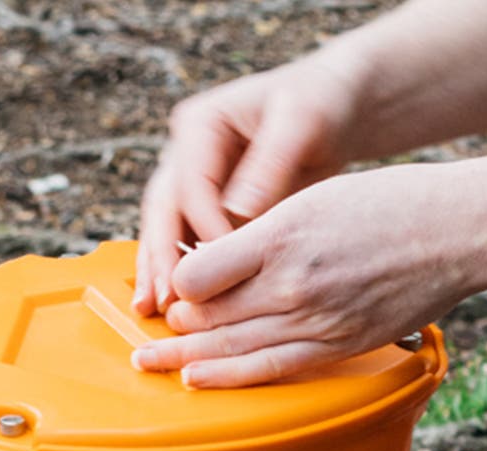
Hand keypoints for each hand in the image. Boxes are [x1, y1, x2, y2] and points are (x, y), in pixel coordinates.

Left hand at [133, 157, 486, 388]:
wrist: (457, 231)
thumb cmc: (390, 204)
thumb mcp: (314, 196)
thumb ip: (261, 232)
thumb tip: (214, 259)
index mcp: (282, 235)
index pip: (198, 274)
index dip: (177, 282)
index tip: (171, 283)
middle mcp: (293, 283)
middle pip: (208, 316)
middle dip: (172, 327)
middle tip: (143, 337)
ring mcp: (316, 320)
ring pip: (231, 348)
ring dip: (184, 359)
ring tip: (149, 365)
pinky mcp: (339, 345)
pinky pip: (272, 368)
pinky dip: (228, 376)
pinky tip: (198, 378)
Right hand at [134, 54, 364, 317]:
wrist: (334, 107)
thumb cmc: (320, 104)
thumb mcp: (300, 124)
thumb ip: (268, 166)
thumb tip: (237, 213)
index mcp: (200, 125)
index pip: (190, 185)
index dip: (204, 228)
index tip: (225, 263)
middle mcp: (187, 153)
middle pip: (162, 210)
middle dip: (160, 256)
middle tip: (164, 299)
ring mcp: (194, 180)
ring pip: (165, 229)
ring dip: (159, 269)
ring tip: (152, 310)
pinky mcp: (210, 205)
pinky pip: (189, 241)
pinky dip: (184, 272)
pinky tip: (178, 304)